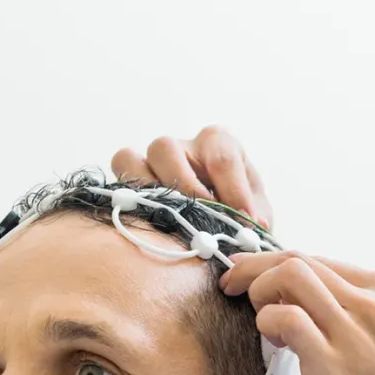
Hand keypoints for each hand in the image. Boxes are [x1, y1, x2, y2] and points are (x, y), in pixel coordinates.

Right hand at [112, 127, 272, 229]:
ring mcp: (153, 164)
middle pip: (165, 148)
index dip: (234, 189)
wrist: (221, 230)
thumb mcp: (257, 213)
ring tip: (169, 222)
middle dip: (182, 185)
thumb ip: (257, 216)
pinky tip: (149, 223)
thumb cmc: (240, 215)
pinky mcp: (132, 181)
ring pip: (130, 159)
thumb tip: (255, 224)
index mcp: (218, 145)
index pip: (221, 155)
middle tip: (202, 218)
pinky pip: (117, 180)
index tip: (246, 221)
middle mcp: (183, 147)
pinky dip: (127, 198)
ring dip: (145, 193)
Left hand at [219, 253, 374, 374]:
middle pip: (300, 259)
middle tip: (234, 284)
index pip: (319, 259)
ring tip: (259, 318)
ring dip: (259, 289)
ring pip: (290, 274)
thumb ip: (351, 314)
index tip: (253, 273)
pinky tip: (273, 341)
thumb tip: (296, 298)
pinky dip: (267, 321)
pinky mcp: (332, 359)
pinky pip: (284, 316)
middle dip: (255, 267)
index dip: (276, 262)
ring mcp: (355, 329)